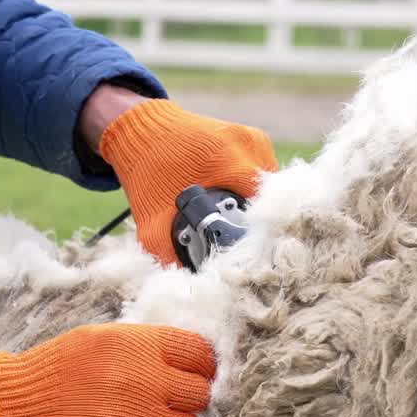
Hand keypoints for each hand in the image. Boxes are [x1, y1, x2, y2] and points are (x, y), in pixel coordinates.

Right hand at [0, 323, 215, 416]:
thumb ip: (142, 345)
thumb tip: (184, 357)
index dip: (200, 366)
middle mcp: (148, 378)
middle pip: (200, 392)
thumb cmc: (56, 370)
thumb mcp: (99, 338)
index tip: (192, 375)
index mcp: (140, 344)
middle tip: (166, 405)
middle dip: (187, 399)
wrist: (15, 407)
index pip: (200, 353)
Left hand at [97, 100, 276, 265]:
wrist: (141, 129)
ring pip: (273, 188)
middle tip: (244, 248)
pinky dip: (256, 194)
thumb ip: (169, 254)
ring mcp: (255, 140)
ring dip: (259, 210)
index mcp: (230, 159)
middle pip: (274, 200)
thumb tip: (193, 287)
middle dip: (261, 226)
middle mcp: (250, 145)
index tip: (253, 259)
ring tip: (239, 226)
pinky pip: (266, 176)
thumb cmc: (146, 173)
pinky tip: (239, 204)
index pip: (267, 206)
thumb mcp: (153, 220)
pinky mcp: (255, 140)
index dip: (262, 238)